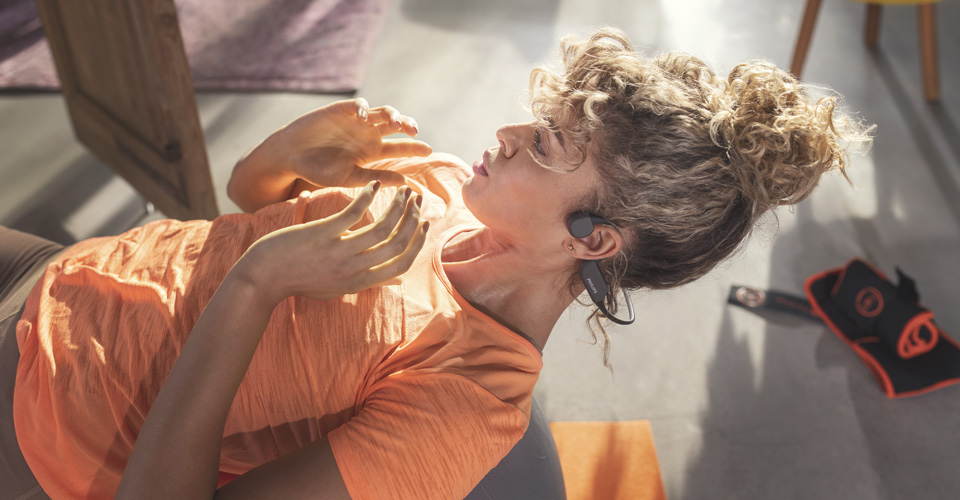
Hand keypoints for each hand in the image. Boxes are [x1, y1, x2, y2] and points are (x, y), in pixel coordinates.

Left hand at [235, 181, 427, 303]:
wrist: (262, 278)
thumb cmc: (300, 281)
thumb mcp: (339, 288)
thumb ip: (371, 282)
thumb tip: (400, 281)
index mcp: (360, 282)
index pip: (402, 264)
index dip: (418, 242)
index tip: (425, 223)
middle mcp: (354, 269)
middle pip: (397, 244)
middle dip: (414, 219)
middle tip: (417, 200)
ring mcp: (338, 251)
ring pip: (383, 227)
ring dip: (398, 205)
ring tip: (403, 190)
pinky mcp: (322, 234)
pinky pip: (354, 212)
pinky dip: (368, 196)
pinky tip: (374, 184)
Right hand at [277, 99, 431, 187]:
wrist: (291, 157)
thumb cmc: (319, 170)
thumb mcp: (350, 178)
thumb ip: (376, 178)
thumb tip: (406, 183)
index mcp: (372, 151)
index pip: (399, 148)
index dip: (414, 147)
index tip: (428, 151)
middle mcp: (368, 133)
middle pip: (395, 125)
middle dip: (407, 126)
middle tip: (414, 132)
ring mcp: (355, 120)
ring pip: (381, 112)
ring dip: (391, 115)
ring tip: (396, 124)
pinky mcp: (340, 110)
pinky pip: (357, 105)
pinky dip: (362, 109)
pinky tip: (363, 117)